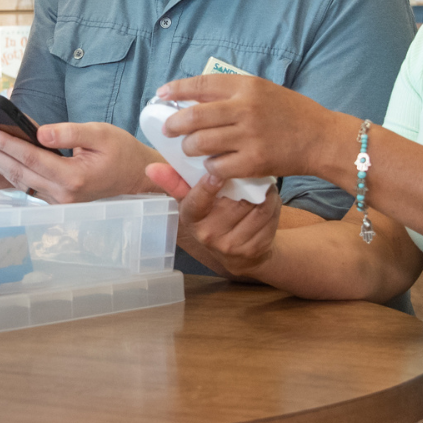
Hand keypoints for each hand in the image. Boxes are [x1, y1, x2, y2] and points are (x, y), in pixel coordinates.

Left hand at [0, 119, 159, 202]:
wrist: (136, 177)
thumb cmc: (121, 152)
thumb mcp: (101, 133)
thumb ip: (70, 132)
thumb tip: (40, 132)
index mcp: (73, 179)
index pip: (30, 158)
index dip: (5, 144)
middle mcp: (62, 195)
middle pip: (18, 171)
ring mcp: (57, 201)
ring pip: (19, 180)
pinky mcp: (54, 200)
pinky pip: (26, 183)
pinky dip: (9, 169)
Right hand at [146, 162, 280, 276]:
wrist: (241, 255)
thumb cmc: (213, 217)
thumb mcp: (192, 200)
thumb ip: (176, 181)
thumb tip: (150, 167)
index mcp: (190, 218)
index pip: (196, 202)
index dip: (207, 187)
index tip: (216, 173)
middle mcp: (208, 235)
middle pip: (233, 199)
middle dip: (245, 182)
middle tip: (248, 173)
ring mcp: (232, 245)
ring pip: (255, 204)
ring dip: (262, 191)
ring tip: (258, 188)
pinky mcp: (254, 248)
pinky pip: (268, 214)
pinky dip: (272, 203)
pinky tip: (267, 202)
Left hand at [155, 74, 349, 181]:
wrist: (322, 138)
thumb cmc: (292, 114)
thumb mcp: (264, 91)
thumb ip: (234, 93)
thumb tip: (195, 99)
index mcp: (247, 86)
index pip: (201, 84)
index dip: (177, 89)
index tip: (161, 94)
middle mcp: (245, 108)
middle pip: (193, 116)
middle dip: (173, 125)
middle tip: (168, 130)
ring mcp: (249, 136)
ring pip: (200, 143)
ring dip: (189, 149)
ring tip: (190, 150)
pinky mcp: (254, 161)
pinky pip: (217, 167)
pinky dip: (210, 168)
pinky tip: (213, 166)